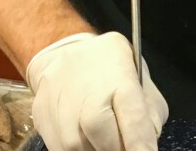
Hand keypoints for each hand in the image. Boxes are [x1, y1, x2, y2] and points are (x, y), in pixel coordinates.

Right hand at [27, 32, 168, 150]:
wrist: (60, 53)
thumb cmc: (106, 64)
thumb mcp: (137, 71)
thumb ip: (150, 108)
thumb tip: (149, 140)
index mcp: (120, 80)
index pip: (135, 124)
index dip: (142, 146)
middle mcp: (89, 101)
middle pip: (110, 146)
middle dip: (121, 148)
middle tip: (125, 140)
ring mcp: (63, 117)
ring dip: (100, 147)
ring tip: (104, 130)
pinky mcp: (45, 128)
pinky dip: (83, 147)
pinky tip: (87, 133)